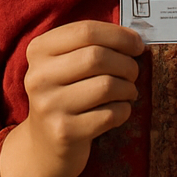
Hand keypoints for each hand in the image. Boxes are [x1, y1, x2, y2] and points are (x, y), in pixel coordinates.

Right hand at [0, 21, 142, 176]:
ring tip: (128, 92)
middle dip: (126, 63)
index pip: (86, 31)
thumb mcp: (64, 64)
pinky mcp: (64, 133)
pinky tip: (119, 110)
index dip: (119, 35)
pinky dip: (123, 110)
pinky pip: (110, 114)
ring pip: (107, 85)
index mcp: (39, 51)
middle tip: (133, 72)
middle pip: (97, 56)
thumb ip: (91, 45)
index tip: (137, 45)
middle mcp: (39, 76)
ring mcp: (49, 106)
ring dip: (128, 88)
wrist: (43, 146)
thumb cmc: (65, 95)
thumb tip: (135, 40)